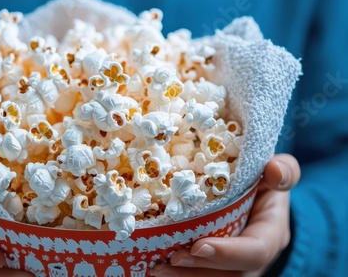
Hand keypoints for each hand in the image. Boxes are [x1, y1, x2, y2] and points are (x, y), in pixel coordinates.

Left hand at [151, 154, 300, 276]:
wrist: (259, 192)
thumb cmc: (266, 180)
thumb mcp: (278, 172)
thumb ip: (283, 171)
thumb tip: (273, 168)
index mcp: (271, 233)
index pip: (255, 251)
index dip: (228, 253)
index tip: (198, 246)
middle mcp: (254, 256)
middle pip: (231, 275)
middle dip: (198, 270)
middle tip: (168, 261)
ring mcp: (236, 265)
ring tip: (154, 269)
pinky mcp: (217, 265)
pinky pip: (201, 274)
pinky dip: (179, 274)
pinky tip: (152, 266)